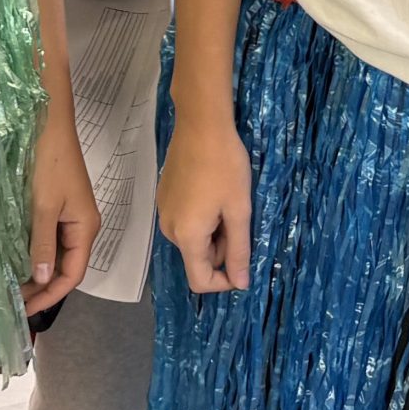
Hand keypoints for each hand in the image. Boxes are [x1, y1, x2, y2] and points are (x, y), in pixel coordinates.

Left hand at [22, 115, 100, 312]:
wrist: (49, 123)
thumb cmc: (50, 162)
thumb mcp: (44, 205)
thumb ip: (42, 243)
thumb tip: (42, 280)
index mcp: (85, 228)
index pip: (73, 274)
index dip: (51, 294)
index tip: (26, 309)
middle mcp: (82, 226)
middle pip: (66, 267)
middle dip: (43, 287)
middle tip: (13, 302)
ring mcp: (70, 216)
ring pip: (56, 255)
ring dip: (38, 272)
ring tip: (12, 287)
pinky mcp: (58, 207)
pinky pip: (50, 240)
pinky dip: (35, 254)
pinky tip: (17, 261)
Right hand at [157, 109, 251, 293]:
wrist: (200, 124)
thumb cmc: (225, 166)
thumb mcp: (239, 210)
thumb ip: (239, 250)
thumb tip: (240, 284)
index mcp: (186, 236)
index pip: (199, 281)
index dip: (224, 281)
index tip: (244, 263)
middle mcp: (168, 229)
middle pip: (197, 258)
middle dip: (222, 248)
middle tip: (240, 217)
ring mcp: (163, 211)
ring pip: (193, 239)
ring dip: (214, 232)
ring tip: (229, 202)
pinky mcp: (164, 196)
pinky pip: (185, 221)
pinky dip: (203, 218)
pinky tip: (215, 192)